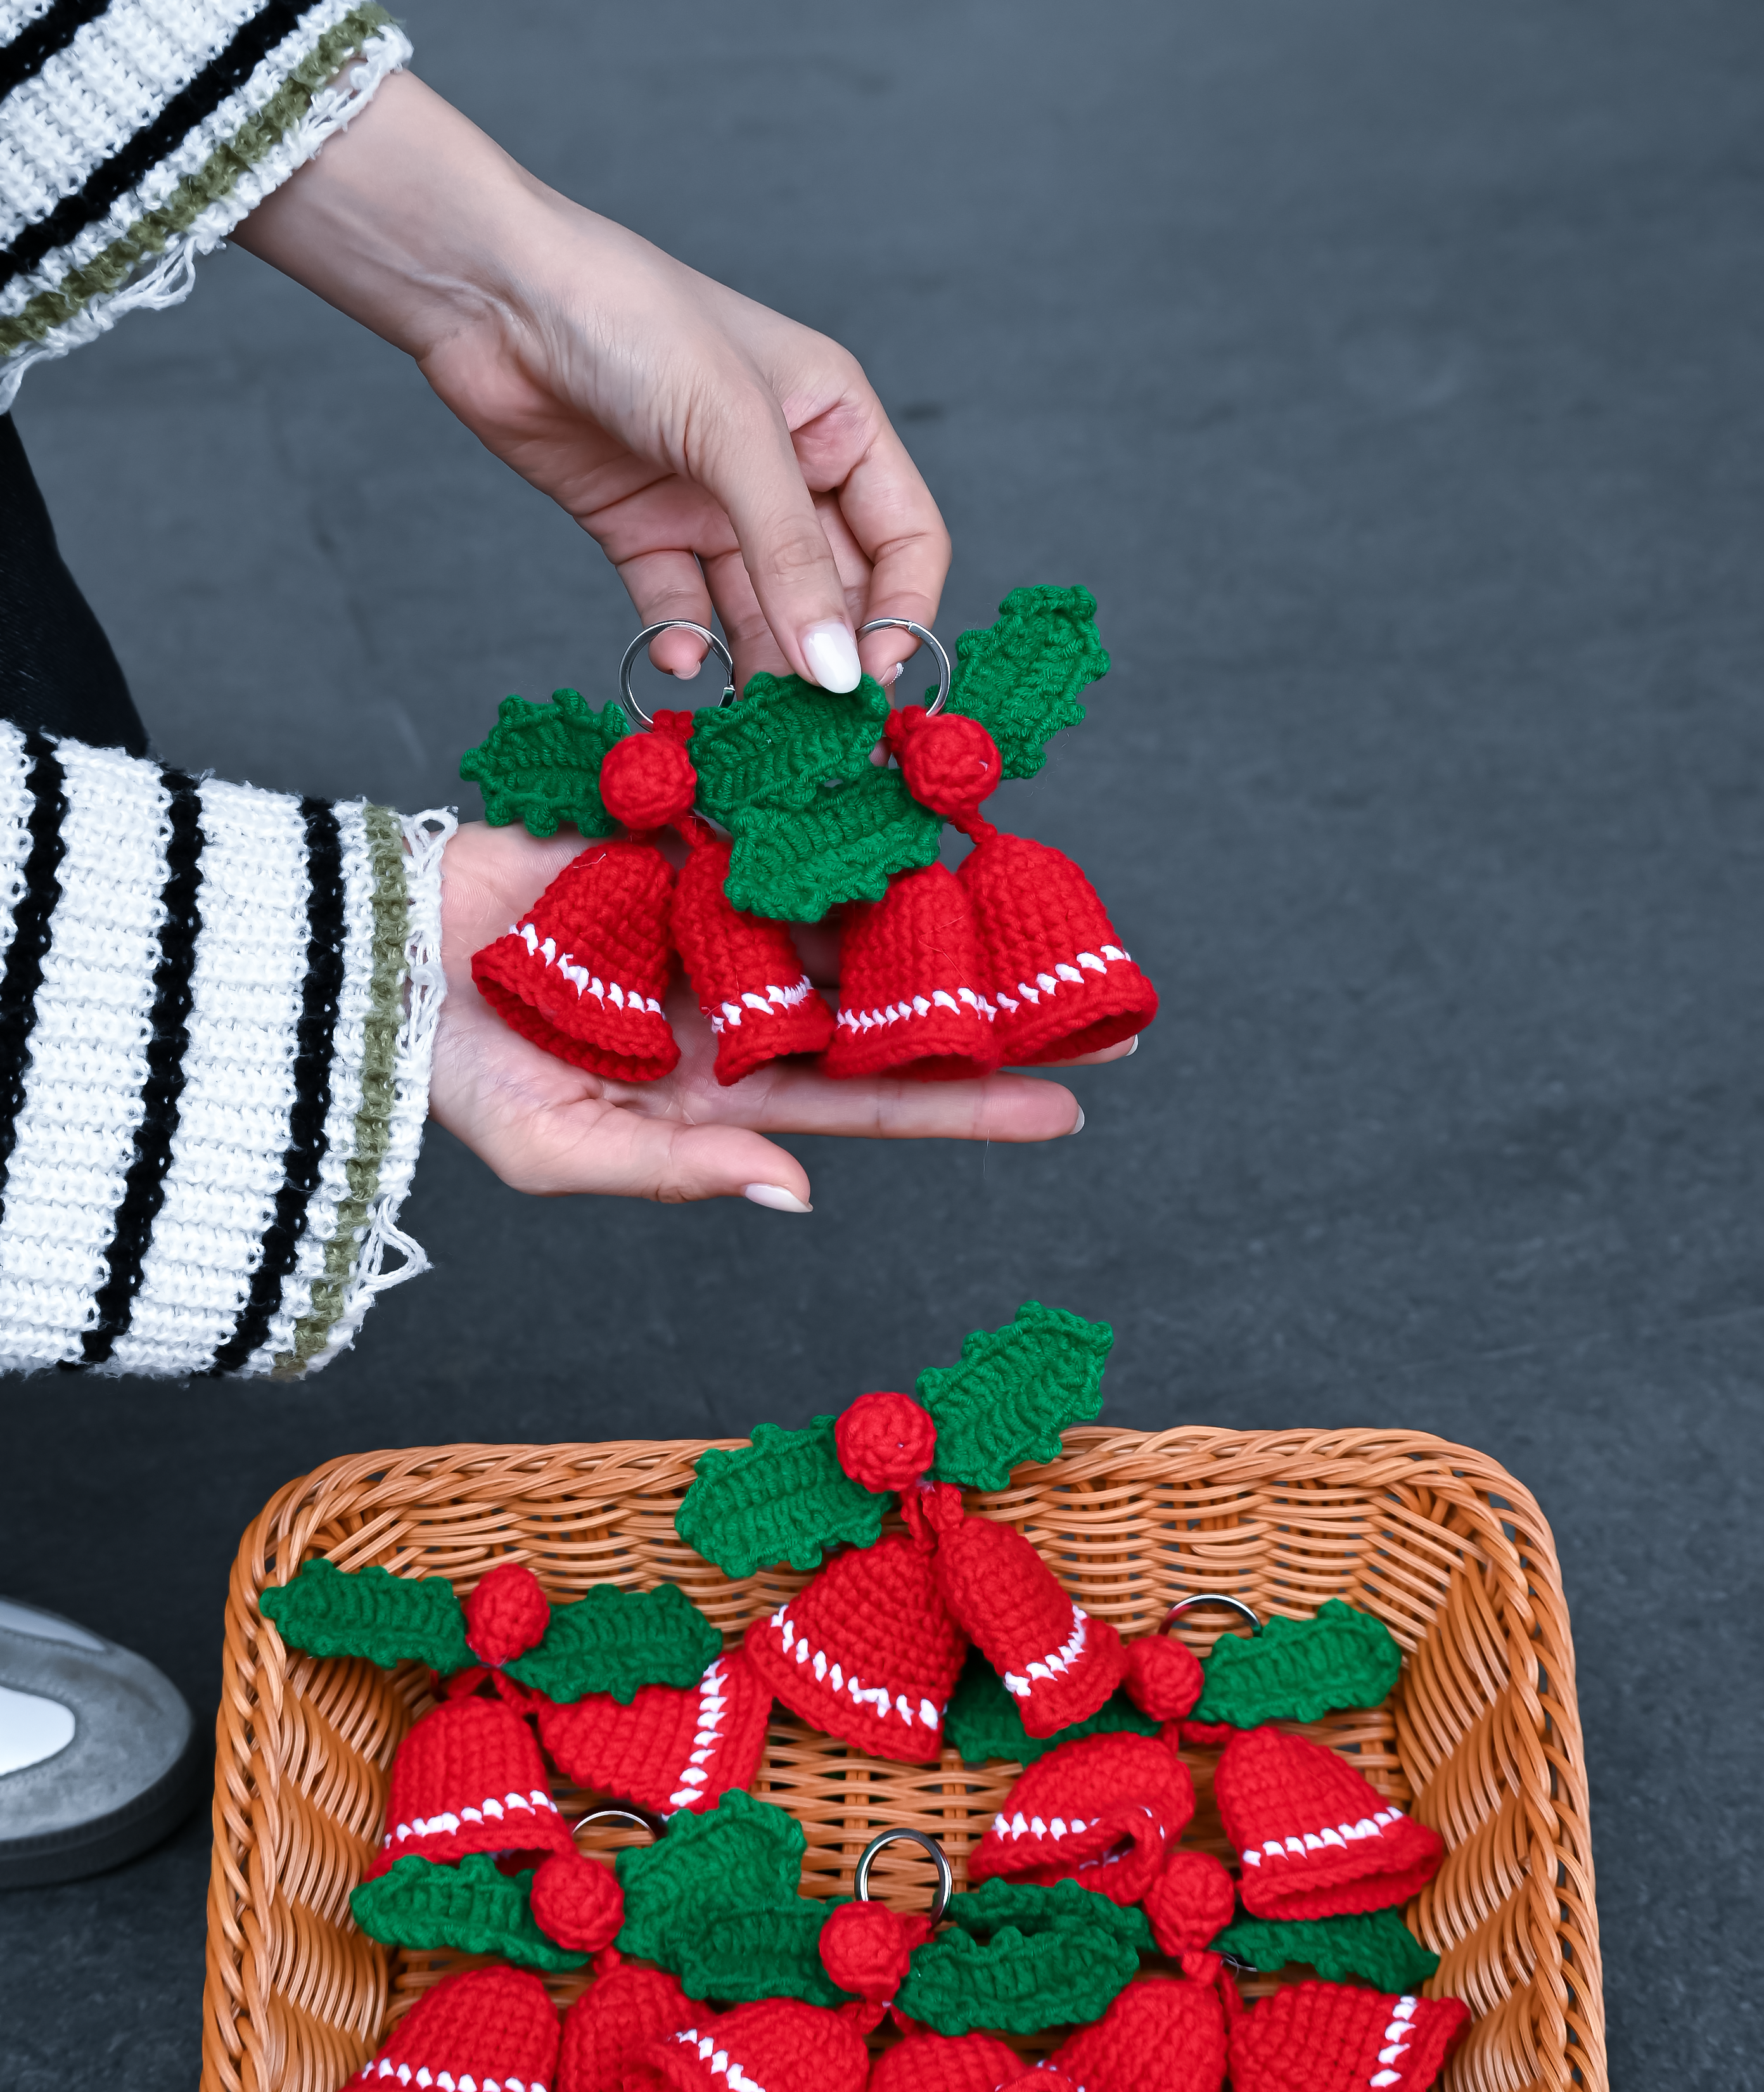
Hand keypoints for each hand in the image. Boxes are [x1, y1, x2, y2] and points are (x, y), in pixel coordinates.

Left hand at [233, 72, 946, 691]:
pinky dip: (683, 643)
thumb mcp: (733, 433)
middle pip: (834, 589)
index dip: (900, 612)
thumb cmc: (629, 316)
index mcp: (835, 422)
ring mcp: (711, 504)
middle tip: (813, 725)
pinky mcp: (644, 532)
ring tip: (748, 718)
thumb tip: (837, 669)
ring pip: (758, 611)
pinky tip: (677, 660)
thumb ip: (790, 557)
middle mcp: (783, 468)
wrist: (495, 296)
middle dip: (826, 655)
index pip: (905, 539)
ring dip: (758, 665)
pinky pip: (681, 609)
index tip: (870, 679)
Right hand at [431, 825, 1131, 1207]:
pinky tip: (924, 800)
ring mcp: (719, 919)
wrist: (371, 961)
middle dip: (993, 1002)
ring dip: (942, 901)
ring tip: (1040, 891)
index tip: (1071, 1107)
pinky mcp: (684, 841)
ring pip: (857, 908)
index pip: (875, 1099)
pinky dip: (846, 814)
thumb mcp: (562, 1150)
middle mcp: (745, 1004)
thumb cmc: (456, 1076)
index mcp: (730, 1087)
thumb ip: (680, 1169)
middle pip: (893, 1002)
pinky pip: (781, 827)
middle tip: (1105, 996)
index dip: (972, 1106)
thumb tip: (797, 1190)